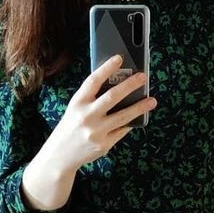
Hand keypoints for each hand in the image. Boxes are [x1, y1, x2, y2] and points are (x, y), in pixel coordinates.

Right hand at [47, 53, 157, 173]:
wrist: (61, 154)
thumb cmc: (72, 126)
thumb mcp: (76, 108)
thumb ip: (92, 97)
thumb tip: (119, 84)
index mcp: (78, 102)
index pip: (93, 81)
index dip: (106, 68)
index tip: (119, 58)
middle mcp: (86, 116)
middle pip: (112, 97)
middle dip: (129, 85)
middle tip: (143, 77)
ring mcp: (96, 132)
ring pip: (123, 117)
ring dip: (140, 107)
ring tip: (152, 100)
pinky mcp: (103, 145)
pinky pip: (122, 131)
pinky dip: (131, 123)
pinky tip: (139, 117)